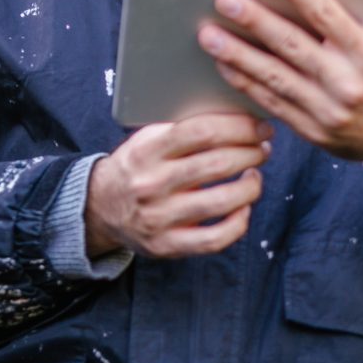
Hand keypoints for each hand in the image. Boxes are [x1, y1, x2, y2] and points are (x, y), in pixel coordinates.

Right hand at [83, 112, 271, 258]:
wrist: (99, 207)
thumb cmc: (137, 166)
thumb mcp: (147, 139)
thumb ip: (182, 128)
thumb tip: (238, 117)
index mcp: (146, 150)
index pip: (202, 131)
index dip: (240, 126)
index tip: (260, 126)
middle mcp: (151, 183)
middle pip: (218, 163)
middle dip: (251, 152)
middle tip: (262, 147)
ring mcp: (159, 218)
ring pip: (222, 201)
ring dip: (250, 186)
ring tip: (254, 175)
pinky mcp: (166, 245)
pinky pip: (215, 238)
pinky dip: (239, 222)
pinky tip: (243, 207)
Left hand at [198, 0, 362, 181]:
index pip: (328, 16)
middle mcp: (347, 82)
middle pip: (293, 45)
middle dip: (255, 21)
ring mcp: (327, 110)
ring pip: (275, 77)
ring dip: (238, 55)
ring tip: (208, 34)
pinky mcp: (312, 130)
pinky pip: (273, 103)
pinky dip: (245, 84)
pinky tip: (223, 64)